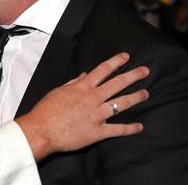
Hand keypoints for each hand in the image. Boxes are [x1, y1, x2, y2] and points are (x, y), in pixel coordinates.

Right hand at [16, 52, 148, 160]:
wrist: (41, 130)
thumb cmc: (46, 110)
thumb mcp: (58, 91)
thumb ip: (73, 82)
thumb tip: (85, 75)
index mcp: (82, 87)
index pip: (103, 70)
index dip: (116, 62)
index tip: (126, 57)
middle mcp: (92, 98)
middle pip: (117, 83)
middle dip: (133, 76)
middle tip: (145, 71)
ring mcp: (97, 115)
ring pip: (121, 104)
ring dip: (136, 98)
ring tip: (146, 93)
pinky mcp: (98, 131)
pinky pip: (117, 129)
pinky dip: (130, 129)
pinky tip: (139, 127)